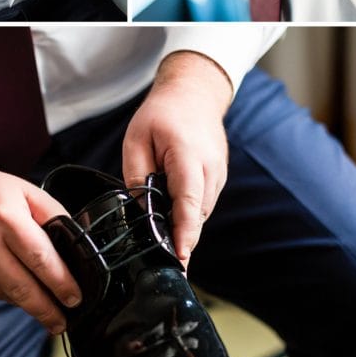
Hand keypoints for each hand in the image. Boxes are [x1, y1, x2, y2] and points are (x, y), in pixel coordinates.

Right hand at [0, 153, 81, 332]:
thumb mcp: (24, 189)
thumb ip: (52, 213)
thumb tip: (74, 240)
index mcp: (7, 218)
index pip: (40, 259)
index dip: (61, 283)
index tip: (74, 297)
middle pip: (21, 287)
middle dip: (46, 310)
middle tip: (62, 322)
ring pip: (4, 293)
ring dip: (27, 306)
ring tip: (46, 312)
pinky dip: (6, 295)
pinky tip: (18, 294)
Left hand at [121, 52, 231, 269]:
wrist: (194, 93)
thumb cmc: (162, 114)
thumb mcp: (136, 138)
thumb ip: (136, 174)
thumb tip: (141, 208)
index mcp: (187, 156)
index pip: (188, 201)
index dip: (184, 233)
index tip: (180, 257)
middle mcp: (210, 168)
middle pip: (196, 214)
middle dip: (182, 239)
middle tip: (165, 263)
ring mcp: (219, 174)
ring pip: (201, 212)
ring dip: (186, 226)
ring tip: (168, 242)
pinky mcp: (219, 178)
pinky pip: (204, 203)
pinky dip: (191, 213)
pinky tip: (175, 217)